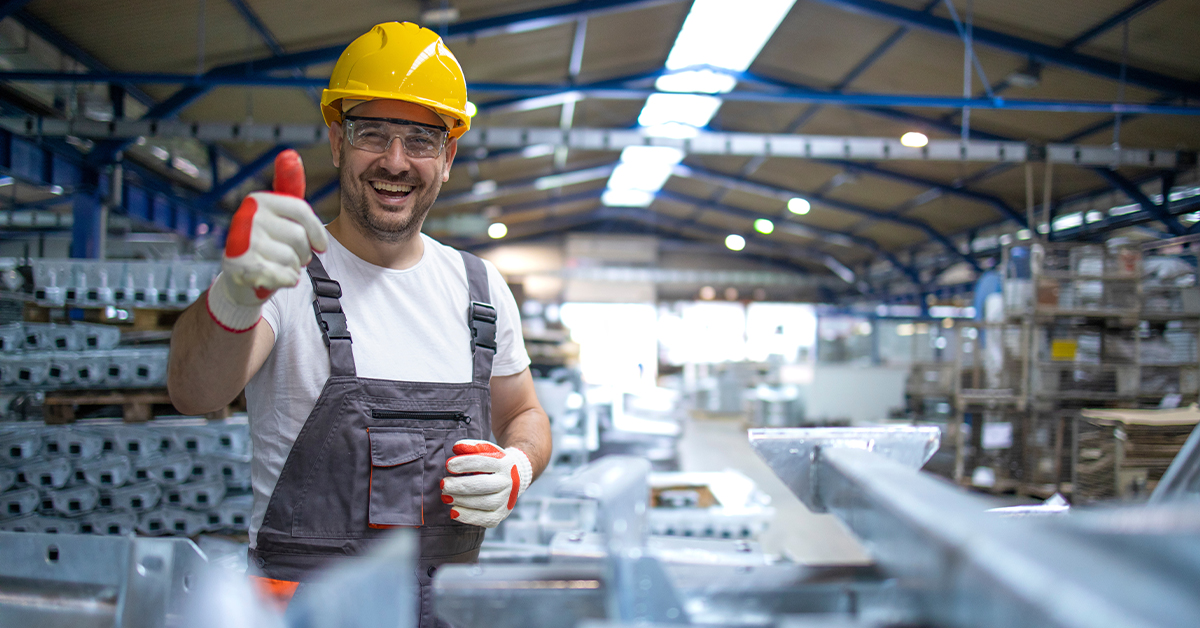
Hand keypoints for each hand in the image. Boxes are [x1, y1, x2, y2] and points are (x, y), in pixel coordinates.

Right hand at [206, 149, 328, 331]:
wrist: (241, 280)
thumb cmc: (268, 243)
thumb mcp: (279, 214)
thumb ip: (288, 186)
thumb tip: (290, 153)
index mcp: (259, 200)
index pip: (300, 210)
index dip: (317, 232)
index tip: (321, 247)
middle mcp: (247, 216)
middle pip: (299, 237)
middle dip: (303, 253)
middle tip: (292, 257)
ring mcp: (241, 242)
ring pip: (292, 259)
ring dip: (293, 268)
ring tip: (279, 266)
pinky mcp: (240, 268)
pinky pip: (283, 276)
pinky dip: (286, 281)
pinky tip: (276, 278)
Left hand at [440, 440, 532, 527]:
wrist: (515, 479)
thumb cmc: (493, 464)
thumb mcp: (486, 451)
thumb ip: (472, 447)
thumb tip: (456, 448)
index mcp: (504, 464)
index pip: (484, 462)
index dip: (465, 463)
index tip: (448, 465)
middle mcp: (508, 482)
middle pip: (484, 485)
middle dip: (460, 485)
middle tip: (443, 485)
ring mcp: (506, 500)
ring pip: (484, 503)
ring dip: (462, 500)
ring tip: (445, 497)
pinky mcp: (501, 514)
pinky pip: (485, 519)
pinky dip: (468, 516)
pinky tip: (454, 512)